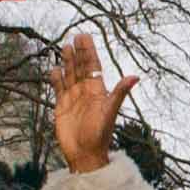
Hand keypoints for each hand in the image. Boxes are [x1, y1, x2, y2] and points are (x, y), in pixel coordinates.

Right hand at [49, 32, 137, 172]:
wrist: (85, 153)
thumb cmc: (100, 135)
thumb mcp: (110, 111)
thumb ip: (120, 92)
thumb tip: (135, 76)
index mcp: (98, 91)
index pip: (93, 66)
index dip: (89, 51)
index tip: (85, 36)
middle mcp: (86, 92)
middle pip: (81, 67)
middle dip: (78, 52)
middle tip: (76, 36)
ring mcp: (73, 98)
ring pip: (69, 75)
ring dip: (67, 62)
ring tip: (65, 47)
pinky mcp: (61, 106)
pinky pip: (58, 88)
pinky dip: (56, 79)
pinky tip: (54, 69)